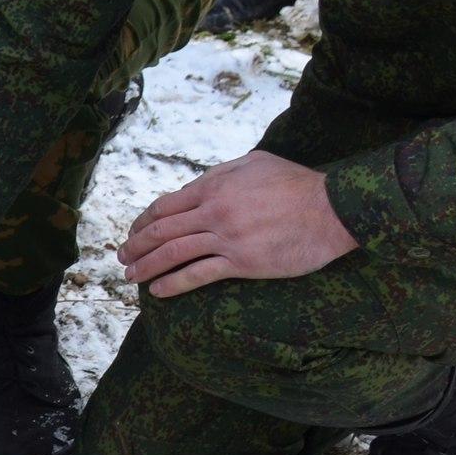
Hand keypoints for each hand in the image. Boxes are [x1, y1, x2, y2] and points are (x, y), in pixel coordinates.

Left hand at [118, 149, 357, 297]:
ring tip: (132, 276)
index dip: (143, 221)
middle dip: (136, 245)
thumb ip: (221, 173)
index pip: (164, 206)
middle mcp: (213, 211)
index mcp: (213, 186)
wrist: (333, 208)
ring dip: (147, 266)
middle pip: (161, 230)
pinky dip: (174, 283)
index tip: (134, 232)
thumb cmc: (297, 183)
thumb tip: (198, 183)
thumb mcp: (254, 162)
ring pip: (174, 253)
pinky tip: (159, 291)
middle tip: (122, 257)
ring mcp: (227, 238)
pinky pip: (199, 274)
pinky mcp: (243, 262)